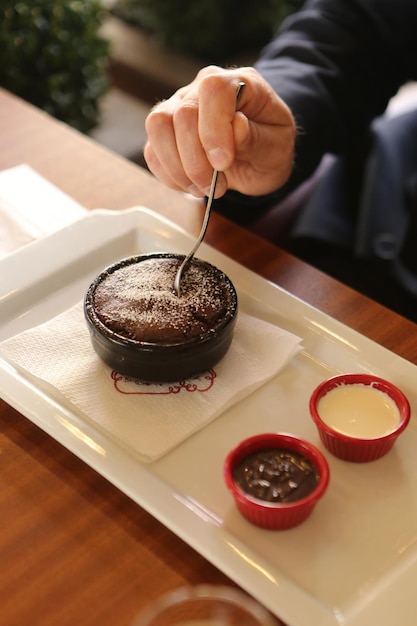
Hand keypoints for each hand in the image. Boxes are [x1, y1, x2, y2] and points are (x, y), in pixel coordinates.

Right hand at [144, 65, 295, 198]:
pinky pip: (152, 150)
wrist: (256, 158)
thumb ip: (258, 138)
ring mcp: (178, 106)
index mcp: (238, 82)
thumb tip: (236, 127)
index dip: (214, 129)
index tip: (224, 163)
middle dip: (196, 161)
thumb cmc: (270, 148)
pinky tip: (191, 185)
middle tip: (217, 187)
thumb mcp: (277, 148)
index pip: (213, 89)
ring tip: (202, 187)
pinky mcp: (164, 130)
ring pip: (158, 126)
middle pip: (182, 114)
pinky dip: (169, 175)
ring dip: (177, 168)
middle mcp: (202, 87)